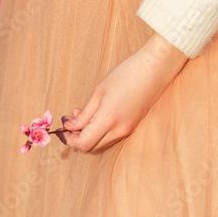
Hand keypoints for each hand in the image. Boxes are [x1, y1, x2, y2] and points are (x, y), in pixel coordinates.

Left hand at [61, 33, 188, 153]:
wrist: (154, 70)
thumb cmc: (126, 74)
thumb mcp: (100, 90)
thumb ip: (85, 112)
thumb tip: (70, 126)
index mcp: (108, 120)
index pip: (83, 144)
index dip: (69, 139)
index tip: (62, 127)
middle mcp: (118, 130)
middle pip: (91, 147)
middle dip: (77, 137)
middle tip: (69, 120)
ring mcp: (127, 130)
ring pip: (101, 142)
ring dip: (88, 133)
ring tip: (81, 112)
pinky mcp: (132, 126)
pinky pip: (111, 136)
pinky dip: (100, 130)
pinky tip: (96, 114)